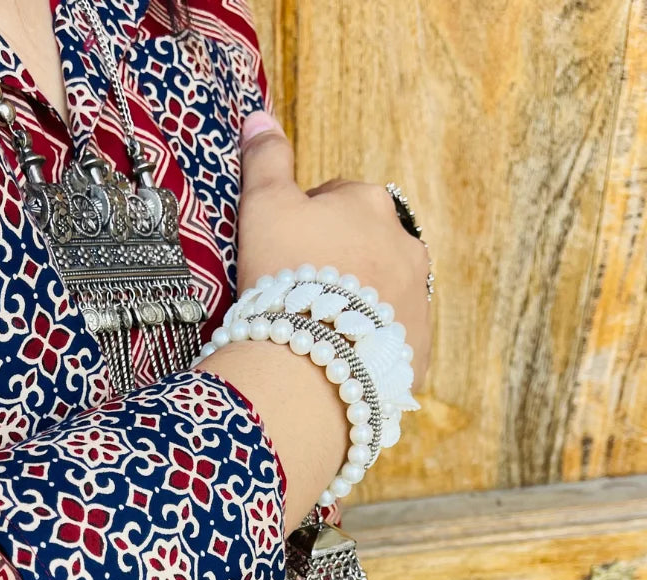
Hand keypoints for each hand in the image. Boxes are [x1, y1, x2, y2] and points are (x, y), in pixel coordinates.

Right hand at [199, 111, 432, 532]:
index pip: (336, 200)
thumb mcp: (264, 207)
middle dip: (336, 264)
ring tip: (316, 331)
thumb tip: (260, 116)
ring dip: (354, 306)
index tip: (281, 254)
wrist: (311, 364)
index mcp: (371, 204)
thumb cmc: (284, 277)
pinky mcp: (415, 353)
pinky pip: (389, 343)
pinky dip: (365, 347)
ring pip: (381, 295)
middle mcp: (406, 246)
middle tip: (297, 294)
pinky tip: (335, 359)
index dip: (302, 225)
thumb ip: (266, 160)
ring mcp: (417, 302)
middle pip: (364, 248)